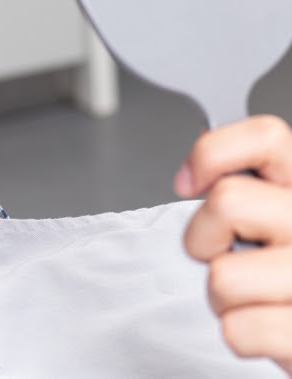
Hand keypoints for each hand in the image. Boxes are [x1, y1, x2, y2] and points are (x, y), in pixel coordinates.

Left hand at [174, 115, 291, 372]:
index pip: (266, 137)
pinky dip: (242, 335)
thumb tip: (198, 159)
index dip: (212, 154)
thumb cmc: (291, 276)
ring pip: (224, 275)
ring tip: (254, 298)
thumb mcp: (278, 214)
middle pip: (228, 202)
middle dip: (205, 236)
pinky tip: (269, 328)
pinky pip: (239, 330)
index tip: (191, 182)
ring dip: (223, 296)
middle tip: (227, 254)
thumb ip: (252, 186)